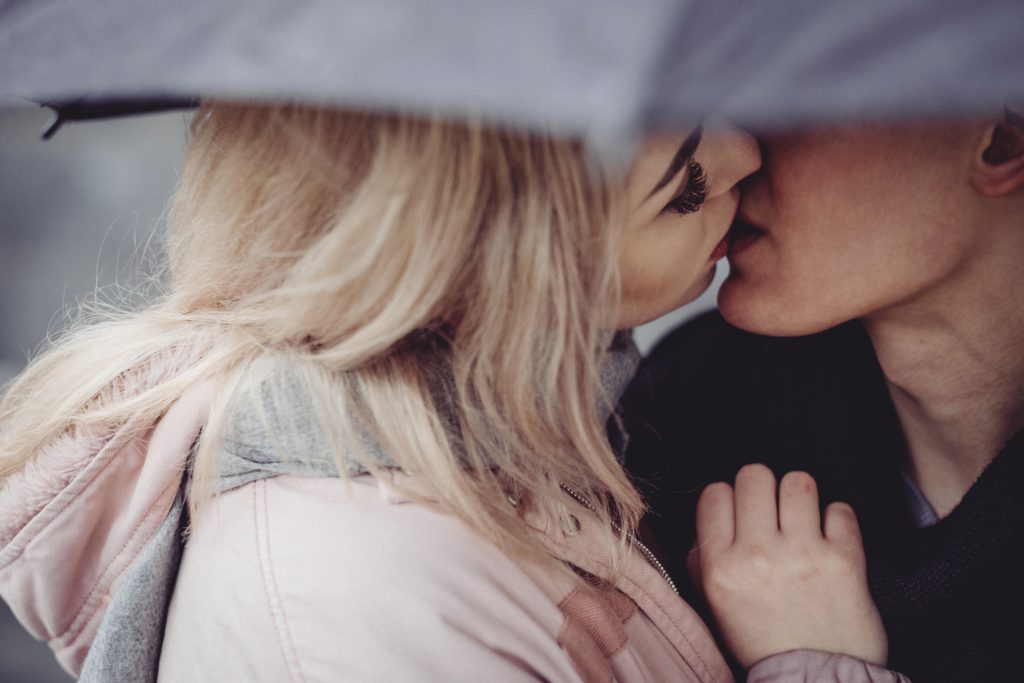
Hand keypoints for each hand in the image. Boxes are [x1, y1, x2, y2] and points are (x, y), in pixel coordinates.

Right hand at [693, 464, 886, 668]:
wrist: (816, 680)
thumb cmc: (766, 642)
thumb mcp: (716, 605)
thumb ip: (703, 560)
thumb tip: (712, 520)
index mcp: (721, 567)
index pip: (715, 494)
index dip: (729, 498)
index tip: (740, 512)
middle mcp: (758, 556)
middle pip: (754, 476)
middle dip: (763, 489)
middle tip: (772, 511)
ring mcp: (802, 555)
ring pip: (798, 482)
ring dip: (800, 497)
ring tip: (803, 519)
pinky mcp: (844, 560)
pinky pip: (840, 509)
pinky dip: (837, 520)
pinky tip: (830, 538)